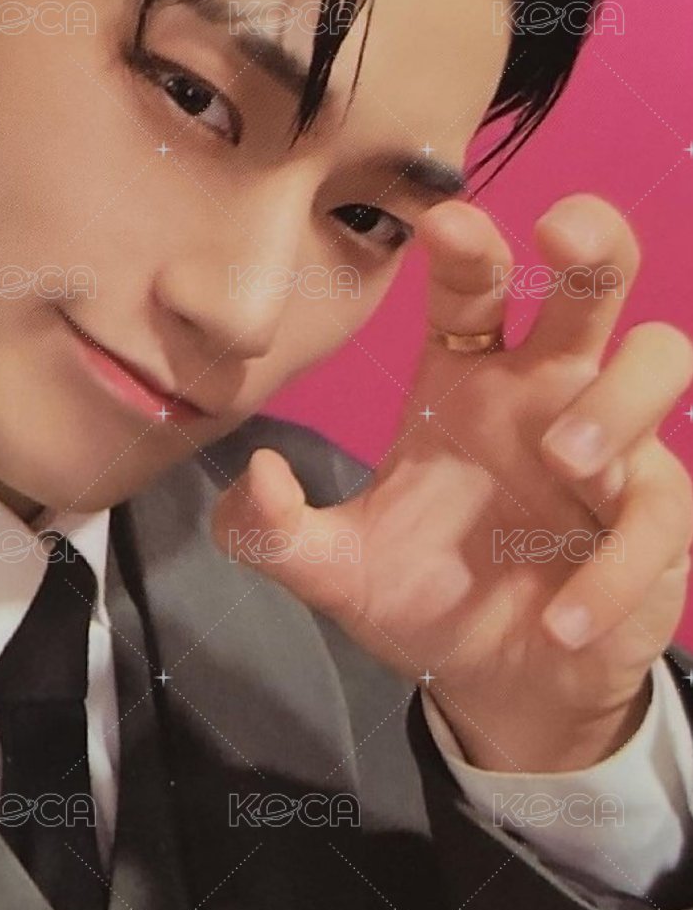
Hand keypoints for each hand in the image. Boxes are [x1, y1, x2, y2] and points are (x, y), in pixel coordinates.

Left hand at [211, 195, 692, 772]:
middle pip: (594, 281)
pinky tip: (562, 621)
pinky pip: (661, 510)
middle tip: (565, 233)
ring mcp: (613, 448)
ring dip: (618, 398)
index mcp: (468, 378)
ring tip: (565, 460)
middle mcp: (546, 392)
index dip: (465, 245)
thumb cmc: (424, 599)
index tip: (444, 221)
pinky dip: (613, 567)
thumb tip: (256, 473)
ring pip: (660, 360)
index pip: (473, 286)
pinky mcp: (657, 518)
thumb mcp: (335, 569)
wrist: (494, 688)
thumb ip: (274, 530)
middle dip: (594, 239)